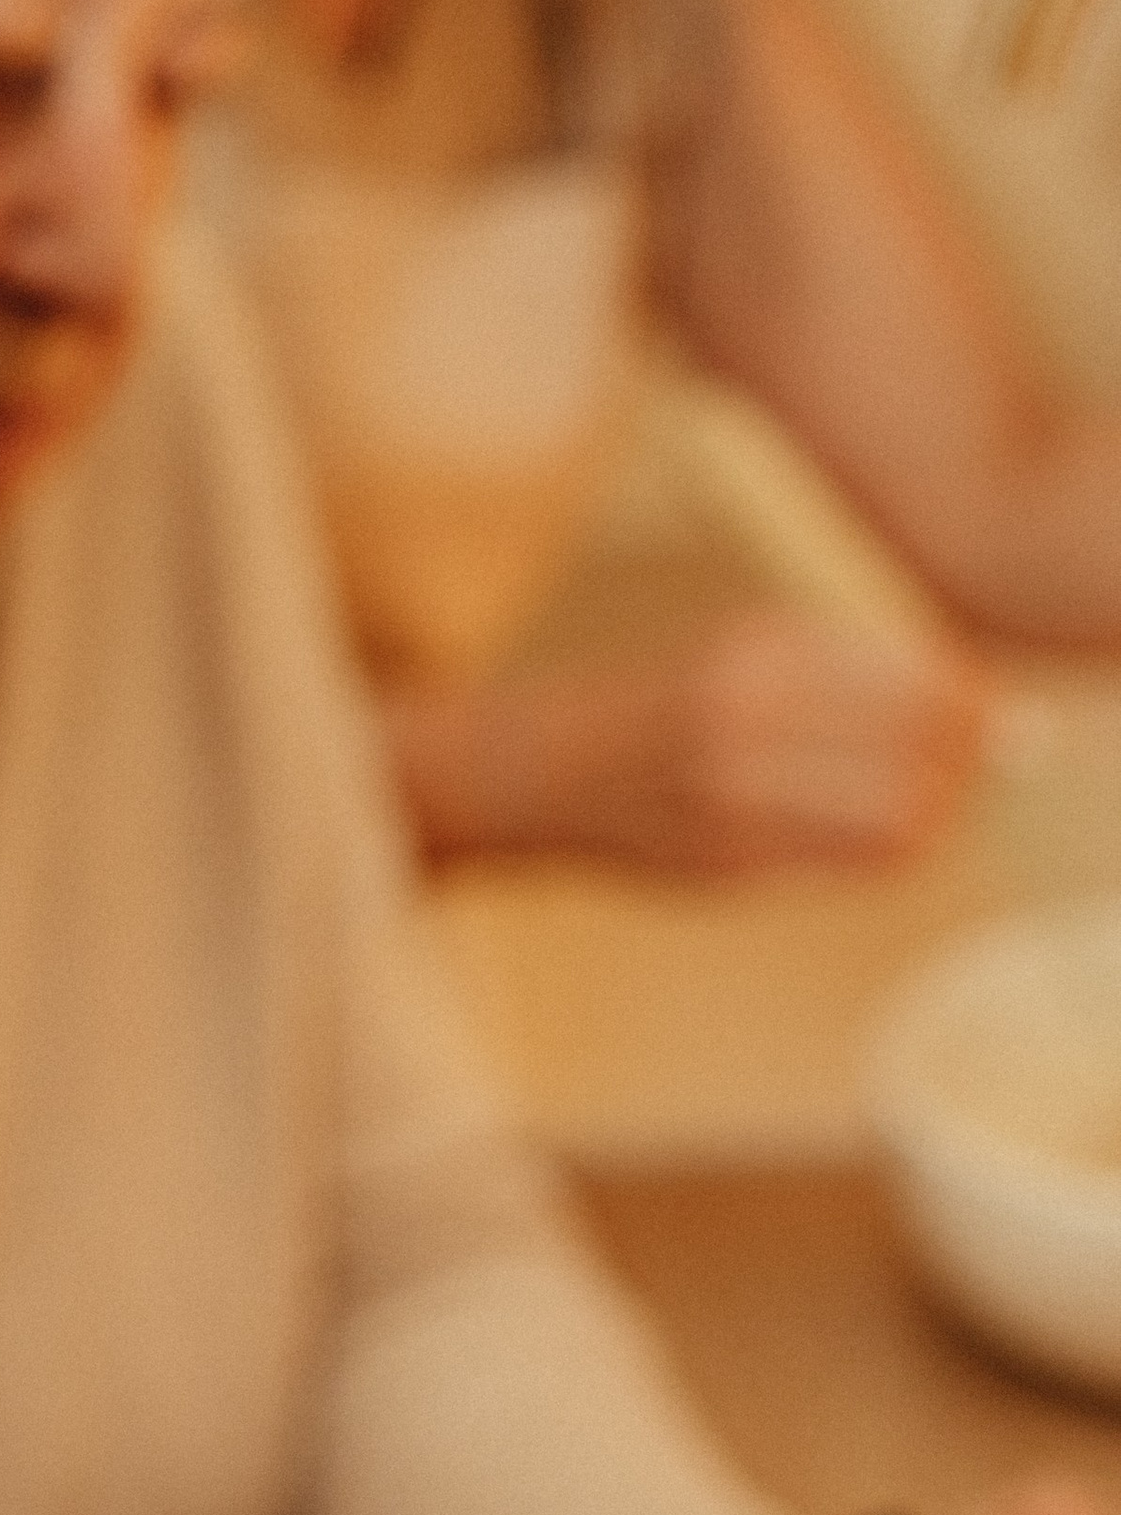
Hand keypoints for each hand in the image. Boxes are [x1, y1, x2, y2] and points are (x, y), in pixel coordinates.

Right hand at [390, 606, 988, 876]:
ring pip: (894, 819)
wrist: (535, 771)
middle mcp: (744, 720)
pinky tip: (877, 838)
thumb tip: (979, 712)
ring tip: (923, 805)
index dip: (968, 708)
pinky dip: (881, 851)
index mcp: (756, 651)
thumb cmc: (660, 710)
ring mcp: (730, 799)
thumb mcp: (747, 661)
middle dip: (958, 768)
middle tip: (960, 770)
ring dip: (928, 816)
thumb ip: (850, 681)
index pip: (918, 686)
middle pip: (919, 754)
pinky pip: (844, 863)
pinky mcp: (722, 863)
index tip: (979, 713)